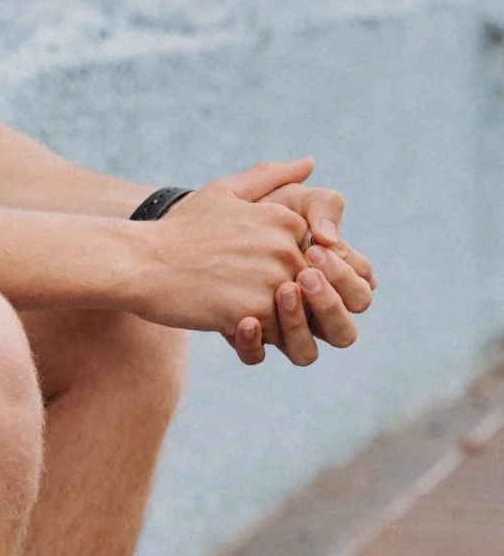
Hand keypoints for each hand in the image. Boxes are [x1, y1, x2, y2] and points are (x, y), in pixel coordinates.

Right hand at [134, 160, 311, 339]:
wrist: (141, 262)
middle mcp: (288, 248)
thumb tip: (309, 163)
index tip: (250, 275)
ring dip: (270, 322)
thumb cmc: (179, 229)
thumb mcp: (224, 191)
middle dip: (283, 304)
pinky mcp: (253, 312)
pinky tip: (222, 319)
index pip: (312, 263)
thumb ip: (270, 177)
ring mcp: (272, 281)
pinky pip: (271, 338)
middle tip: (241, 298)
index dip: (284, 276)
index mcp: (288, 221)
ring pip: (293, 318)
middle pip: (307, 294)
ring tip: (235, 309)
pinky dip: (251, 337)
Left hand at [229, 167, 375, 366]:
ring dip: (299, 327)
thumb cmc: (252, 211)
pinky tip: (244, 320)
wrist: (194, 228)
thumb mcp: (287, 198)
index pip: (361, 288)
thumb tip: (331, 235)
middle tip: (304, 274)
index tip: (316, 249)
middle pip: (343, 331)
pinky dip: (254, 343)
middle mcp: (309, 311)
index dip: (345, 275)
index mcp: (331, 278)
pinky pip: (257, 356)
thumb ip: (321, 204)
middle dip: (331, 304)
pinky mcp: (246, 338)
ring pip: (305, 353)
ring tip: (282, 291)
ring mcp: (279, 328)